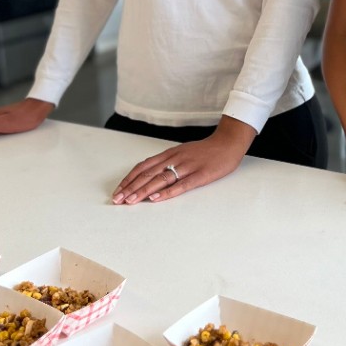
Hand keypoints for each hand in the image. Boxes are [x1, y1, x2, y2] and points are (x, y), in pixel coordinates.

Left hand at [112, 117, 255, 204]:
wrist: (228, 143)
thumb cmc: (205, 151)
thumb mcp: (182, 153)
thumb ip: (167, 163)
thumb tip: (150, 176)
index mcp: (169, 154)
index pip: (143, 167)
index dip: (129, 179)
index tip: (118, 191)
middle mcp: (174, 159)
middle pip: (148, 174)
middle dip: (131, 188)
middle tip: (118, 200)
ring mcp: (187, 167)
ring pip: (160, 180)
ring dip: (143, 191)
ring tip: (131, 201)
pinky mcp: (200, 175)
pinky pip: (181, 185)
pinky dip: (167, 192)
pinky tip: (156, 199)